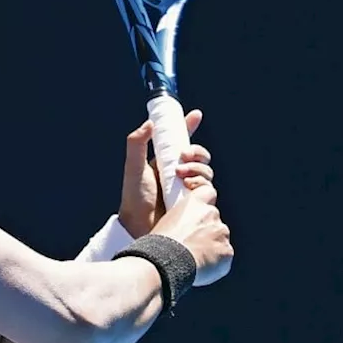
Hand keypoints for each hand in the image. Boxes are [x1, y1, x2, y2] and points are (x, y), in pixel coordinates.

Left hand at [118, 109, 212, 238]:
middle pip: (199, 156)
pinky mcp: (196, 203)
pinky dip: (203, 183)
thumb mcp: (134, 168)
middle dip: (197, 152)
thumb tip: (150, 123)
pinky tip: (190, 186)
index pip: (180, 141)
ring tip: (182, 175)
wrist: (139, 227)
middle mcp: (178, 174)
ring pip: (206, 171)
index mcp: (164, 162)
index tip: (196, 115)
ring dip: (199, 168)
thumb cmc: (134, 198)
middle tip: (183, 157)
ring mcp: (188, 189)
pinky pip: (209, 189)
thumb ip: (136, 144)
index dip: (189, 127)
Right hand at [150, 182, 232, 286]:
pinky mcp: (227, 251)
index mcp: (194, 203)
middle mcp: (211, 213)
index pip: (208, 191)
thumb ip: (182, 221)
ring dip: (212, 245)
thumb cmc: (161, 242)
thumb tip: (184, 231)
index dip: (205, 199)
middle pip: (214, 220)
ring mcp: (221, 232)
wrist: (169, 261)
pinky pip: (224, 255)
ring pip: (220, 238)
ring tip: (195, 258)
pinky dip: (216, 261)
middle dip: (207, 230)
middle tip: (192, 243)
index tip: (199, 208)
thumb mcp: (167, 221)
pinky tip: (202, 267)